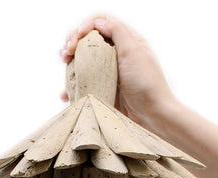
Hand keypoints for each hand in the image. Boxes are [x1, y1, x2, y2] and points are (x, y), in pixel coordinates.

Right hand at [60, 15, 176, 130]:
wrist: (152, 116)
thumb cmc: (147, 83)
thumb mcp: (133, 51)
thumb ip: (117, 31)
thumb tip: (98, 22)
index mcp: (125, 41)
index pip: (100, 24)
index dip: (84, 26)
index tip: (76, 38)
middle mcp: (116, 56)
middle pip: (88, 42)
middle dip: (72, 43)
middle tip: (65, 53)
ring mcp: (109, 75)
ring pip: (83, 63)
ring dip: (69, 64)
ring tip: (65, 67)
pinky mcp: (104, 92)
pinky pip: (84, 86)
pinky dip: (73, 88)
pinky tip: (66, 93)